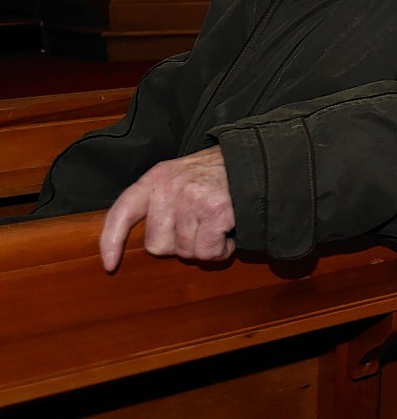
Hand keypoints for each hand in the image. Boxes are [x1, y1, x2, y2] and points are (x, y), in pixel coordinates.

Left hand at [99, 146, 236, 272]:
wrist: (259, 160)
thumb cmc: (220, 174)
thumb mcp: (182, 175)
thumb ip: (160, 201)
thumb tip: (147, 243)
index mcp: (157, 177)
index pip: (122, 211)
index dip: (111, 240)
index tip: (110, 264)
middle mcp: (170, 187)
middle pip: (156, 245)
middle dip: (179, 245)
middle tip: (199, 227)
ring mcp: (192, 198)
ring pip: (185, 251)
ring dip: (204, 247)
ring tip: (216, 226)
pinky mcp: (215, 211)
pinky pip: (208, 252)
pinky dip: (221, 250)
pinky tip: (228, 233)